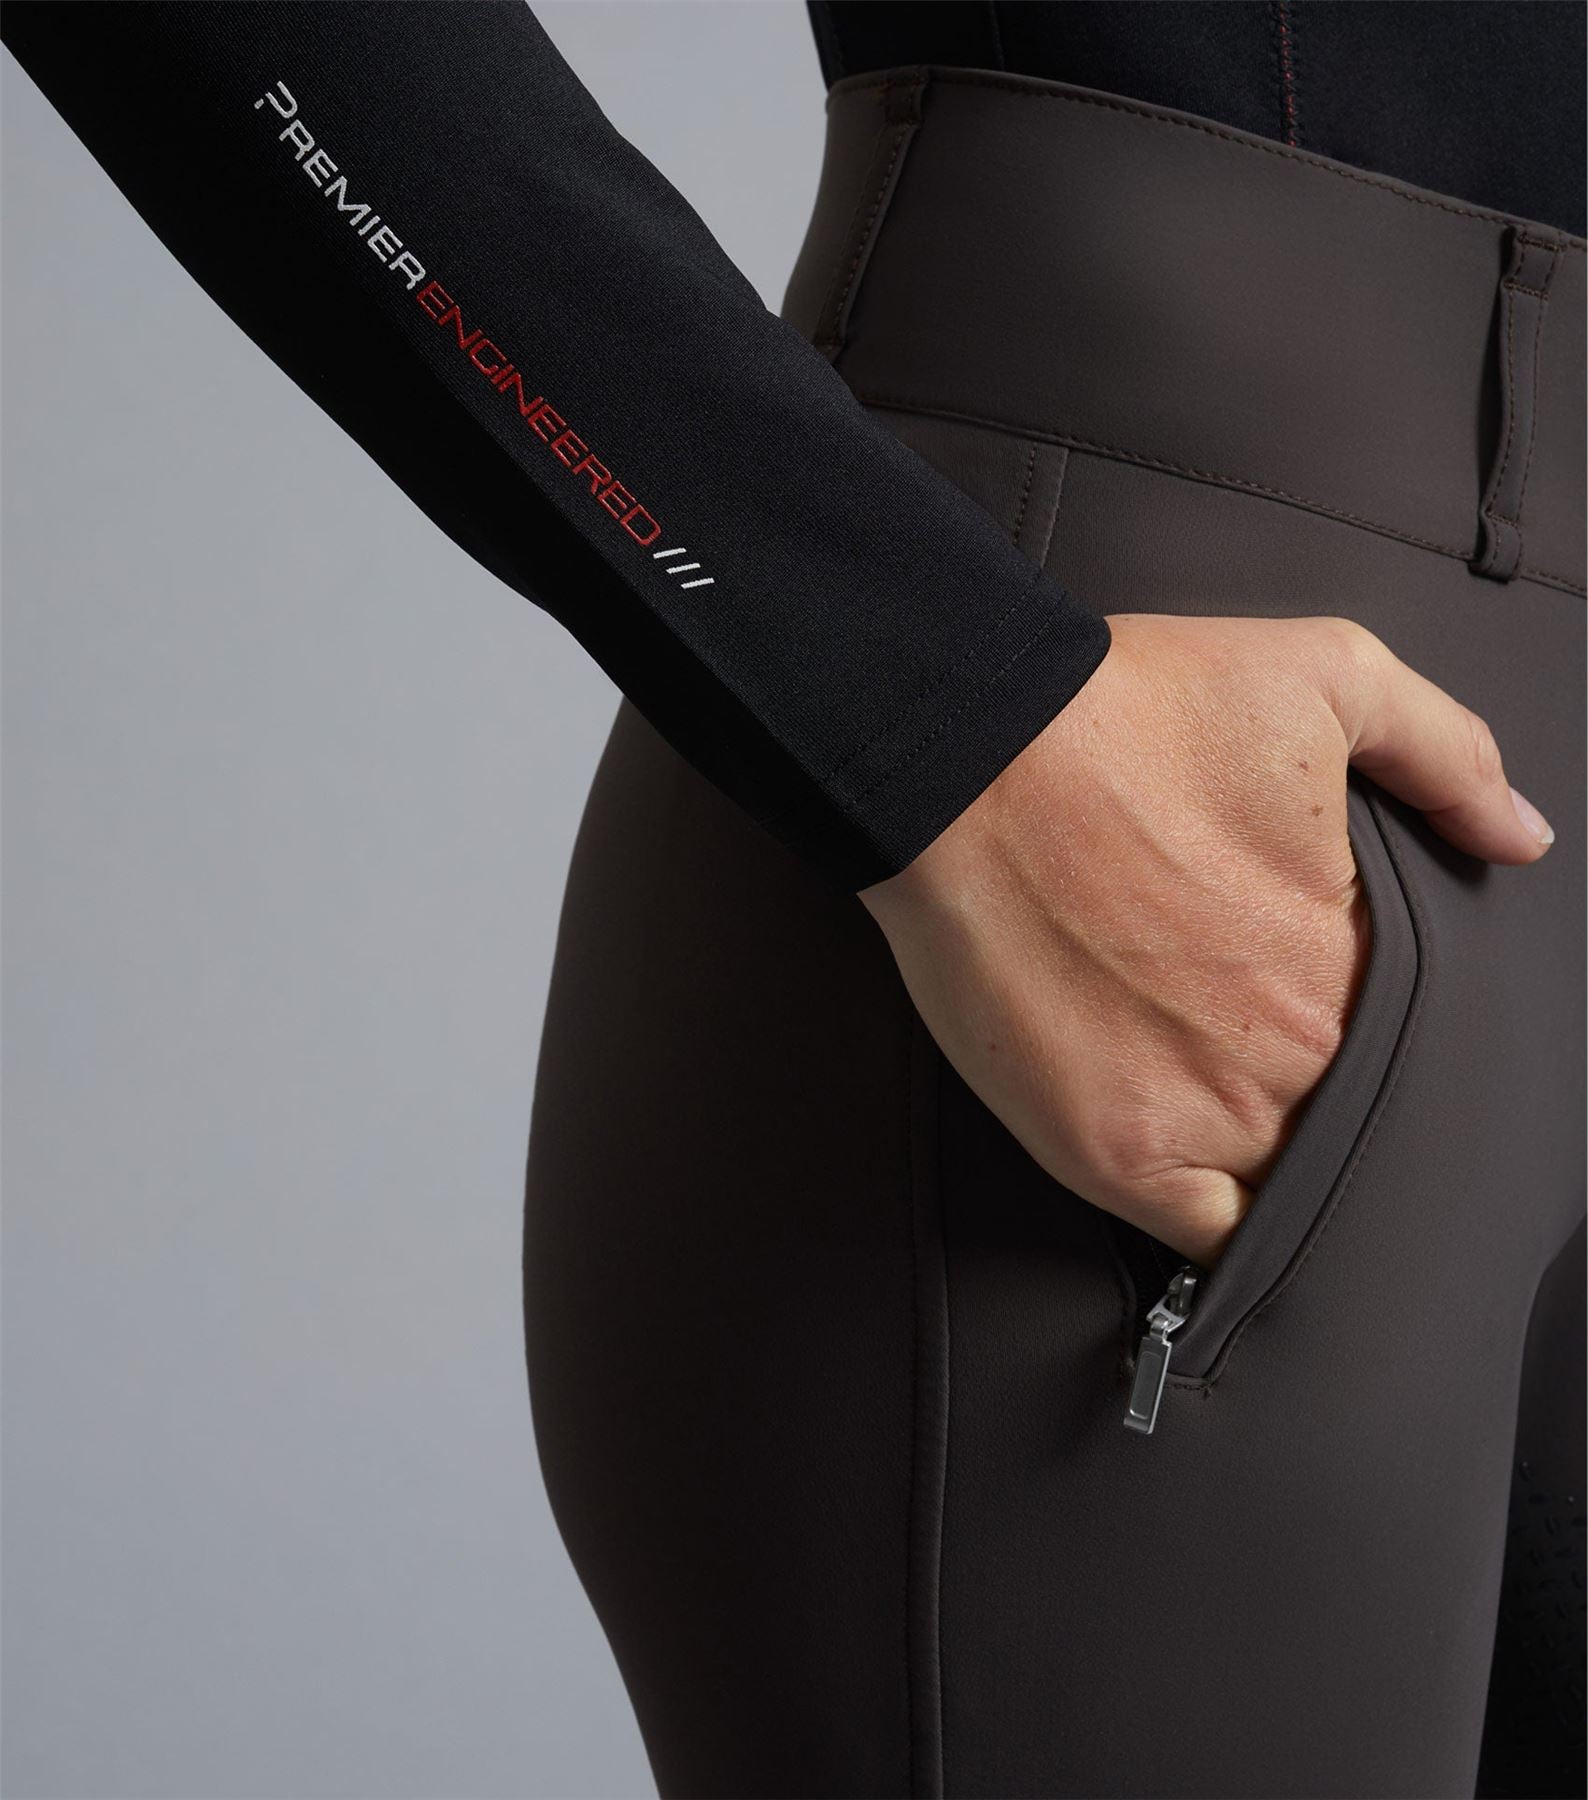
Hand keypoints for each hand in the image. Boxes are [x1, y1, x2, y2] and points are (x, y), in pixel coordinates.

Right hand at [860, 614, 1553, 1266]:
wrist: (971, 755)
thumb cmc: (1126, 714)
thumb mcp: (1325, 673)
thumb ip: (1445, 752)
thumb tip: (1519, 836)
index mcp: (1360, 954)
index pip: (1412, 1041)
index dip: (1372, 1026)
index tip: (1321, 998)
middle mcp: (1299, 1050)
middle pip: (1348, 1114)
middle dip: (1317, 1085)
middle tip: (1245, 1034)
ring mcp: (1208, 1114)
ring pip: (1285, 1186)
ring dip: (1268, 1159)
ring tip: (1209, 1098)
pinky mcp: (1114, 1153)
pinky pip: (1204, 1242)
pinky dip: (1213, 1231)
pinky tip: (1193, 1177)